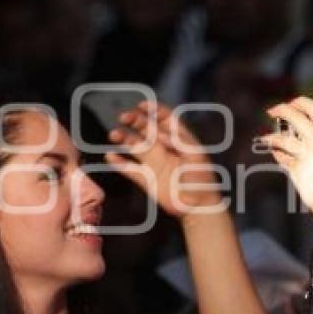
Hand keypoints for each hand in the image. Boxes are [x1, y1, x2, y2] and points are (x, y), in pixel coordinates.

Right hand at [104, 100, 221, 217]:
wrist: (198, 207)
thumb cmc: (202, 180)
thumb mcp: (196, 156)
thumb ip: (180, 141)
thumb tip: (161, 133)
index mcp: (178, 140)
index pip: (165, 119)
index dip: (154, 110)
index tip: (142, 105)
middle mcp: (163, 148)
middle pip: (146, 129)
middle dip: (135, 121)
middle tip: (124, 117)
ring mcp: (153, 163)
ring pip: (134, 146)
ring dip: (124, 138)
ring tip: (113, 134)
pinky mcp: (146, 179)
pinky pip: (129, 169)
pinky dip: (119, 163)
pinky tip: (110, 157)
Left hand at [259, 96, 312, 238]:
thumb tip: (300, 133)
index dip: (298, 102)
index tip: (289, 103)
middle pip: (295, 117)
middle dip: (280, 110)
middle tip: (271, 111)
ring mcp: (307, 155)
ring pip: (282, 139)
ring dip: (271, 137)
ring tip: (265, 138)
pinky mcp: (297, 170)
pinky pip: (282, 158)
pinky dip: (277, 155)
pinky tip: (275, 154)